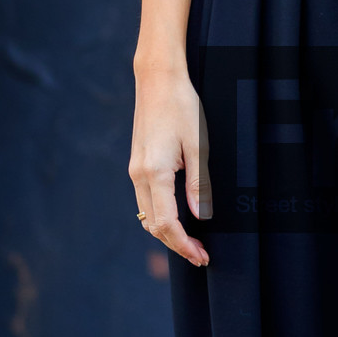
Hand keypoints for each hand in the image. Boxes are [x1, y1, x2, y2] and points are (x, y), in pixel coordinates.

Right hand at [130, 60, 210, 267]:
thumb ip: (199, 184)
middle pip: (153, 225)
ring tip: (193, 241)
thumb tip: (201, 217)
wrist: (157, 80)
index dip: (184, 245)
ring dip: (168, 233)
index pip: (167, 223)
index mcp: (155, 173)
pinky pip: (146, 200)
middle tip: (201, 255)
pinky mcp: (137, 164)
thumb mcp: (199, 145)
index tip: (202, 256)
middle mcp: (139, 175)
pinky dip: (160, 216)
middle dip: (176, 245)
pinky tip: (179, 218)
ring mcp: (135, 170)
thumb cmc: (182, 107)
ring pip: (147, 215)